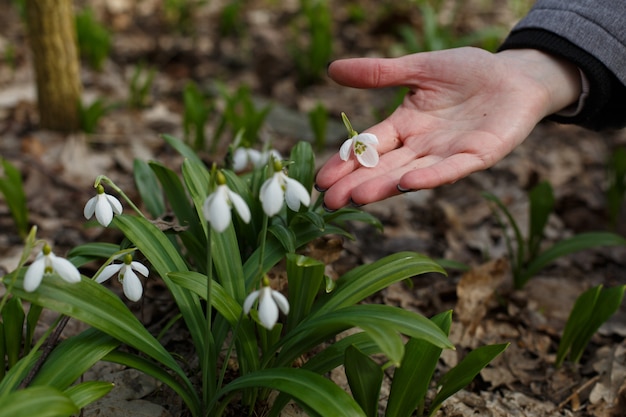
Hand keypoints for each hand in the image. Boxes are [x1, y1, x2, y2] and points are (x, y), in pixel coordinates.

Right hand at [315, 47, 581, 208]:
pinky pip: (452, 169)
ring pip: (411, 173)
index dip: (346, 162)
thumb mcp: (418, 68)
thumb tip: (332, 69)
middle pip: (384, 167)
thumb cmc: (469, 72)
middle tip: (330, 201)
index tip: (322, 179)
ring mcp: (449, 154)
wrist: (517, 75)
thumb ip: (379, 73)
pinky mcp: (478, 155)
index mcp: (406, 125)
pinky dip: (431, 177)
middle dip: (358, 184)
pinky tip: (408, 182)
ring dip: (386, 186)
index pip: (370, 147)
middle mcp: (423, 146)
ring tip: (358, 197)